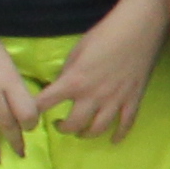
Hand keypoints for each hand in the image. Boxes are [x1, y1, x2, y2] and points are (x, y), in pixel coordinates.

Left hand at [30, 5, 164, 147]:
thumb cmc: (105, 34)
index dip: (33, 111)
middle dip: (63, 128)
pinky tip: (113, 140)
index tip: (30, 116)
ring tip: (81, 131)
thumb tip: (63, 85)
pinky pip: (125, 124)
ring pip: (97, 129)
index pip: (45, 103)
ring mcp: (115, 101)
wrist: (139, 28)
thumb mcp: (77, 50)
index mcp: (74, 82)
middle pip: (73, 124)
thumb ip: (68, 72)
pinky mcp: (133, 100)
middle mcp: (92, 96)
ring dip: (85, 134)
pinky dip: (118, 135)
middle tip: (60, 124)